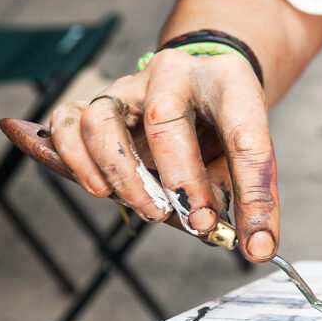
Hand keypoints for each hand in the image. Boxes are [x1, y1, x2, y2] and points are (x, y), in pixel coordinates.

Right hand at [48, 49, 278, 261]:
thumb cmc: (222, 124)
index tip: (254, 241)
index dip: (251, 193)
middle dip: (182, 182)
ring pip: (103, 120)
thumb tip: (253, 246)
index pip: (245, 136)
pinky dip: (75, 159)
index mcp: (228, 81)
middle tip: (196, 222)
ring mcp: (129, 86)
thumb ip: (245, 197)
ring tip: (150, 211)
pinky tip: (100, 190)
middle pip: (165, 119)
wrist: (201, 83)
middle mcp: (174, 74)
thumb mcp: (245, 155)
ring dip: (124, 175)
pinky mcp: (98, 102)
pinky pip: (67, 121)